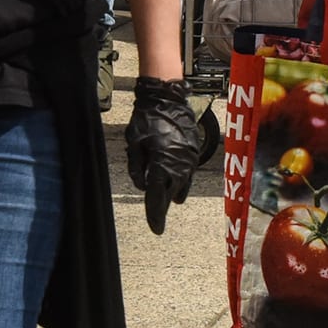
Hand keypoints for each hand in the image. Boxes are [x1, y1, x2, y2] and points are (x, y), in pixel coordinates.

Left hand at [125, 76, 203, 234]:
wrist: (167, 98)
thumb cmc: (148, 118)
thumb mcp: (134, 143)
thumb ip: (137, 168)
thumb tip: (142, 186)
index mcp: (161, 163)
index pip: (157, 197)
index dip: (155, 215)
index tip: (156, 229)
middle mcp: (178, 164)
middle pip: (171, 195)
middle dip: (163, 208)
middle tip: (158, 221)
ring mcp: (189, 158)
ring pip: (182, 186)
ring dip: (173, 195)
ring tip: (167, 204)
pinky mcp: (194, 152)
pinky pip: (189, 175)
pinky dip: (182, 183)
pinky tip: (178, 190)